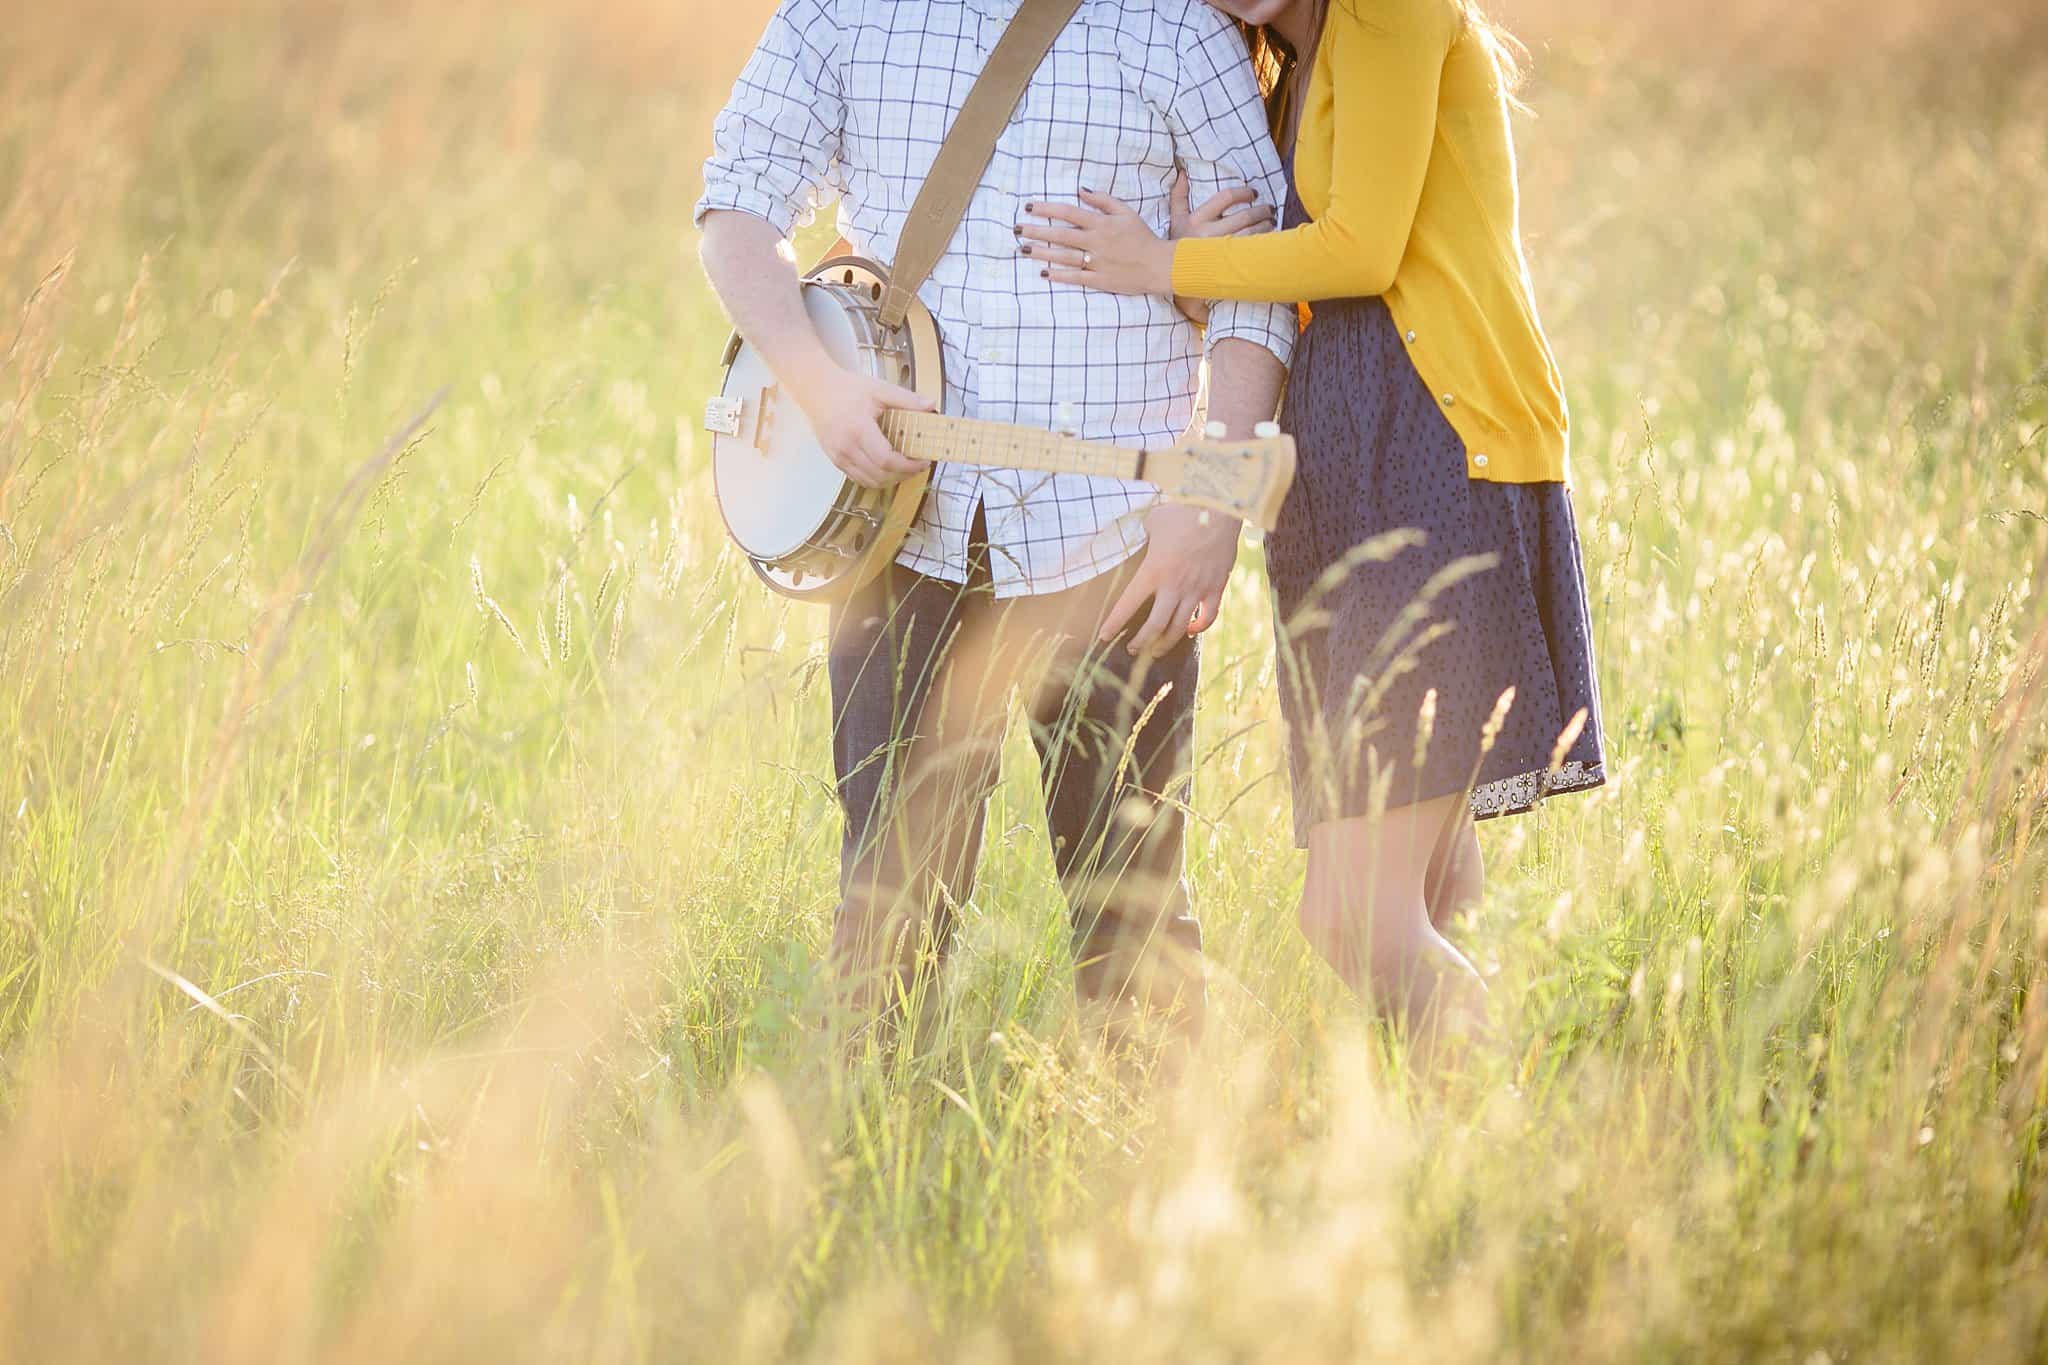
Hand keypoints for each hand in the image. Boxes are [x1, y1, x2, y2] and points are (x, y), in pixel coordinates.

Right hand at [791, 364, 935, 488]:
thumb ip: (906, 399)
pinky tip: (887, 469)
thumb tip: (931, 405)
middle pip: (880, 475)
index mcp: (859, 429)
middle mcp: (846, 447)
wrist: (816, 390)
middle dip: (903, 475)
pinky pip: (858, 478)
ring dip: (891, 480)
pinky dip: (876, 478)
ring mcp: (838, 456)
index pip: (886, 460)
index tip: (922, 461)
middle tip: (917, 466)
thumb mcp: (879, 389)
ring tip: (905, 469)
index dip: (908, 466)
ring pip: (869, 481)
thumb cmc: (847, 389)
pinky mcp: (835, 460)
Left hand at [1017, 191, 1177, 296]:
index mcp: (1101, 223)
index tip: (1029, 207)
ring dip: (1042, 253)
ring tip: (1024, 249)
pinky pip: (1076, 278)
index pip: (1068, 212)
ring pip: (1064, 257)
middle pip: (1060, 235)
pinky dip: (1060, 275)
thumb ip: (1103, 200)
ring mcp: (1097, 262)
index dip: (1047, 209)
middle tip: (1016, 229)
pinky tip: (1044, 272)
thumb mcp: (1126, 212)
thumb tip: (1080, 190)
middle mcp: (1096, 242)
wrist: (1159, 265)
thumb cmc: (1142, 236)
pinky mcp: (1100, 280)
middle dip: (1036, 231)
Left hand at [1101, 502, 1241, 658]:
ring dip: (1165, 643)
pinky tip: (1190, 631)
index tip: (1104, 636)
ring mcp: (1196, 589)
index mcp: (1152, 571)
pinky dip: (1198, 628)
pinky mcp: (1216, 588)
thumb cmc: (1181, 511)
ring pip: (1179, 628)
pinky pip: (1208, 617)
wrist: (1218, 508)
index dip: (1114, 624)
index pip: (1127, 605)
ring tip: (1156, 651)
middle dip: (1140, 643)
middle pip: (1154, 627)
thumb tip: (1140, 534)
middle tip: (1132, 650)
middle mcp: (1173, 586)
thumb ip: (1143, 534)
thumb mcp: (1153, 521)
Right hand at [1166, 173, 1275, 325]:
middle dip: (1261, 210)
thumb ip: (1178, 196)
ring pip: (1251, 234)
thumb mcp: (1175, 220)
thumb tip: (1183, 174)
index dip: (1243, 193)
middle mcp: (1208, 235)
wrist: (1175, 278)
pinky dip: (1262, 244)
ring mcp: (1219, 252)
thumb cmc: (1177, 247)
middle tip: (1269, 209)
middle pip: (1244, 217)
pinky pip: (1250, 251)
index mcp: (1197, 220)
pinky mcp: (1227, 266)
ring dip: (1266, 226)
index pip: (1225, 198)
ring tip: (1271, 223)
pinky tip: (1267, 241)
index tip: (1253, 194)